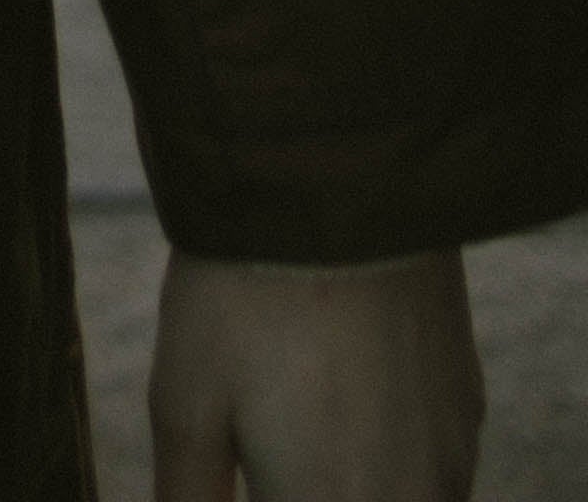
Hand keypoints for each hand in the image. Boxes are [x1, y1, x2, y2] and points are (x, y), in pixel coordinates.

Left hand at [151, 248, 480, 498]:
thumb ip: (186, 497)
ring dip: (340, 484)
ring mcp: (448, 464)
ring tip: (289, 418)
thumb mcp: (185, 402)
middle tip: (253, 450)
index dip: (256, 493)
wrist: (342, 180)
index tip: (233, 469)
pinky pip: (429, 477)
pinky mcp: (466, 414)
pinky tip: (336, 401)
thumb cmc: (245, 293)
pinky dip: (382, 465)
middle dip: (294, 489)